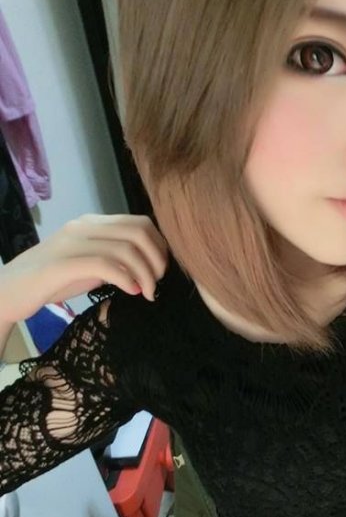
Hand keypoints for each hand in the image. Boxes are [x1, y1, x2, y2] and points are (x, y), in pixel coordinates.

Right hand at [0, 214, 169, 324]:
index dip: (160, 247)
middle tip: (157, 284)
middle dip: (157, 259)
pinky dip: (127, 279)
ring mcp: (72, 243)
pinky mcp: (63, 264)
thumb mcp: (90, 265)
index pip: (140, 223)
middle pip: (138, 232)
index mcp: (92, 223)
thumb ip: (115, 260)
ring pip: (126, 249)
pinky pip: (106, 265)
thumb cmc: (51, 281)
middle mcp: (84, 227)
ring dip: (145, 274)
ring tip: (147, 293)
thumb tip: (146, 267)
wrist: (9, 290)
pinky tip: (132, 292)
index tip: (160, 271)